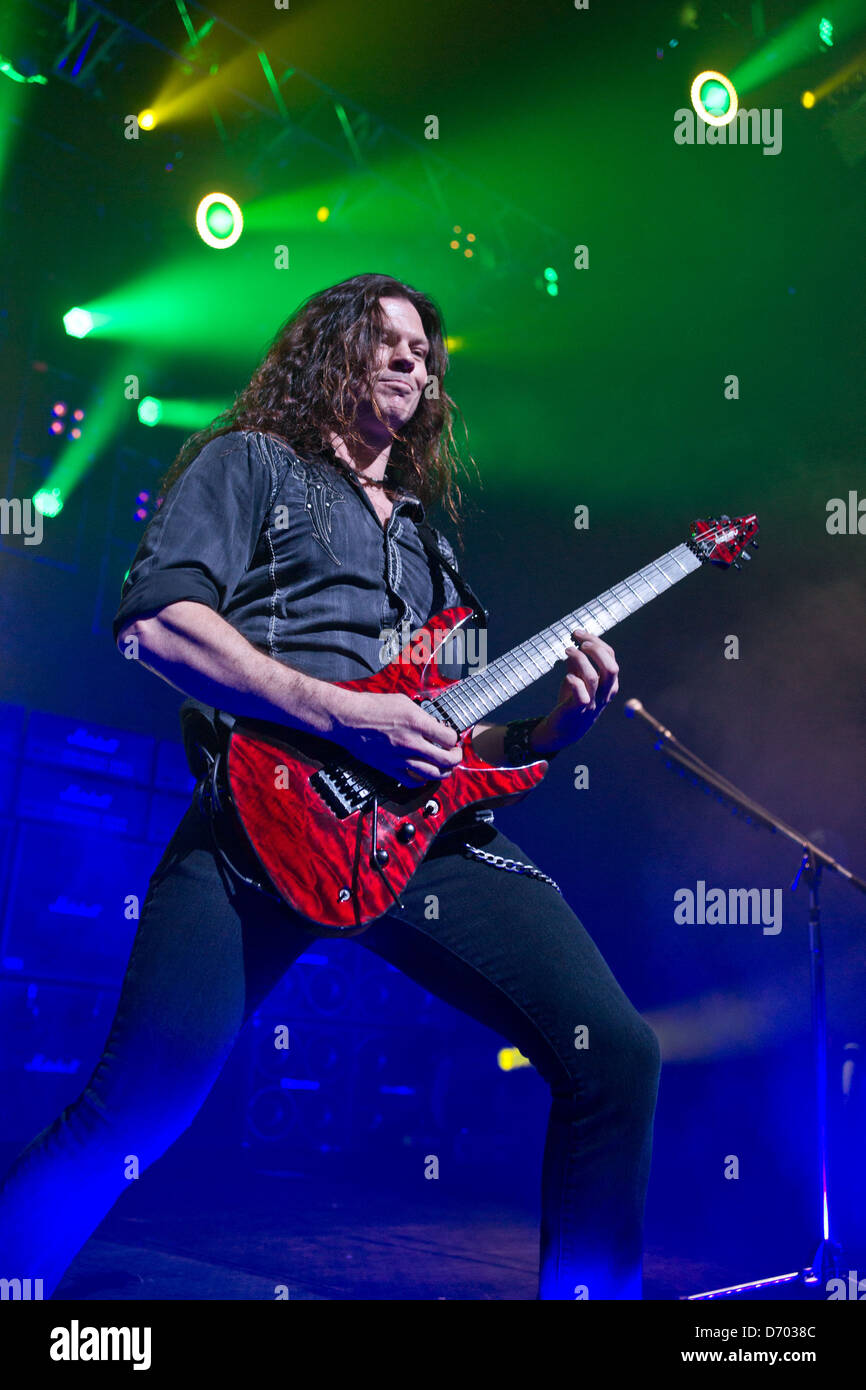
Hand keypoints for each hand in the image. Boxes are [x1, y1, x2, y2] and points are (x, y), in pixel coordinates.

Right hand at [331, 690, 462, 784]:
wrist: (347, 719)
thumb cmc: (370, 706)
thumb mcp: (403, 702)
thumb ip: (421, 715)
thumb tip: (433, 724)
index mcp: (417, 723)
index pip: (449, 738)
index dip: (454, 739)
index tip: (452, 738)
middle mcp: (412, 743)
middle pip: (446, 759)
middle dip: (456, 757)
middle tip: (455, 754)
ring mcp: (401, 758)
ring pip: (433, 774)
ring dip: (444, 772)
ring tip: (445, 767)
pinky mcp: (389, 768)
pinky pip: (412, 781)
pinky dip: (422, 781)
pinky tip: (423, 776)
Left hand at [532, 629, 619, 753]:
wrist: (562, 730)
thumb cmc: (572, 701)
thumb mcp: (577, 679)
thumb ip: (578, 663)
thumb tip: (574, 644)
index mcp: (609, 683)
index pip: (610, 656)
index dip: (596, 641)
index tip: (578, 633)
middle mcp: (604, 693)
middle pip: (611, 667)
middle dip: (595, 650)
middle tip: (579, 642)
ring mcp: (593, 702)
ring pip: (594, 677)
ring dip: (580, 659)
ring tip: (567, 650)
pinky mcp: (578, 710)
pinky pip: (581, 695)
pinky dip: (574, 681)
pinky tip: (567, 676)